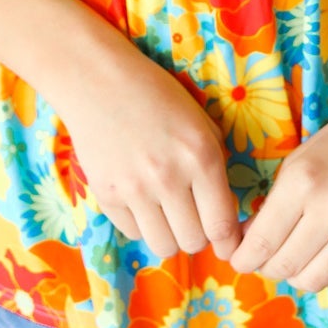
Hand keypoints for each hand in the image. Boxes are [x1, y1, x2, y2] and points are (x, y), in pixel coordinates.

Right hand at [34, 17, 243, 264]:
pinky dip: (143, 224)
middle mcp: (169, 178)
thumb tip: (224, 208)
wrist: (98, 81)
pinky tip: (142, 200)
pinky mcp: (106, 195)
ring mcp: (134, 190)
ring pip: (163, 246)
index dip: (229, 243)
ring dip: (170, 236)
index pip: (222, 225)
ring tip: (168, 215)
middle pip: (193, 242)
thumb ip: (215, 162)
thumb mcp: (200, 121)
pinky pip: (134, 233)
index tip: (228, 245)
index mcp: (201, 156)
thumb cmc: (156, 95)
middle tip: (194, 219)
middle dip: (199, 235)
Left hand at [225, 75, 327, 296]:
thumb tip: (251, 241)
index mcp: (302, 180)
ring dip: (300, 275)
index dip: (243, 259)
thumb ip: (276, 202)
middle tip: (268, 257)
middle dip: (268, 268)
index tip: (239, 260)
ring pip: (314, 281)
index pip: (261, 243)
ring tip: (301, 256)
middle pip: (284, 267)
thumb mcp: (303, 158)